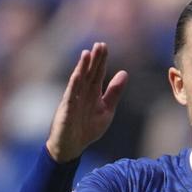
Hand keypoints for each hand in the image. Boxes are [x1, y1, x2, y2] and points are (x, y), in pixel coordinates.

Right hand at [46, 41, 128, 162]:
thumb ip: (114, 93)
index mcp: (92, 93)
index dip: (101, 60)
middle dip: (94, 60)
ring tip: (87, 54)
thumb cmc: (87, 128)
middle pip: (89, 73)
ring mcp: (73, 101)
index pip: (97, 73)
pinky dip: (73, 86)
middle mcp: (82, 93)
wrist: (72, 147)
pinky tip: (77, 76)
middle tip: (99, 45)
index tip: (104, 46)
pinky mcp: (67, 111)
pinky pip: (70, 97)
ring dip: (82, 68)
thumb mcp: (106, 110)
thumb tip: (124, 73)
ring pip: (78, 81)